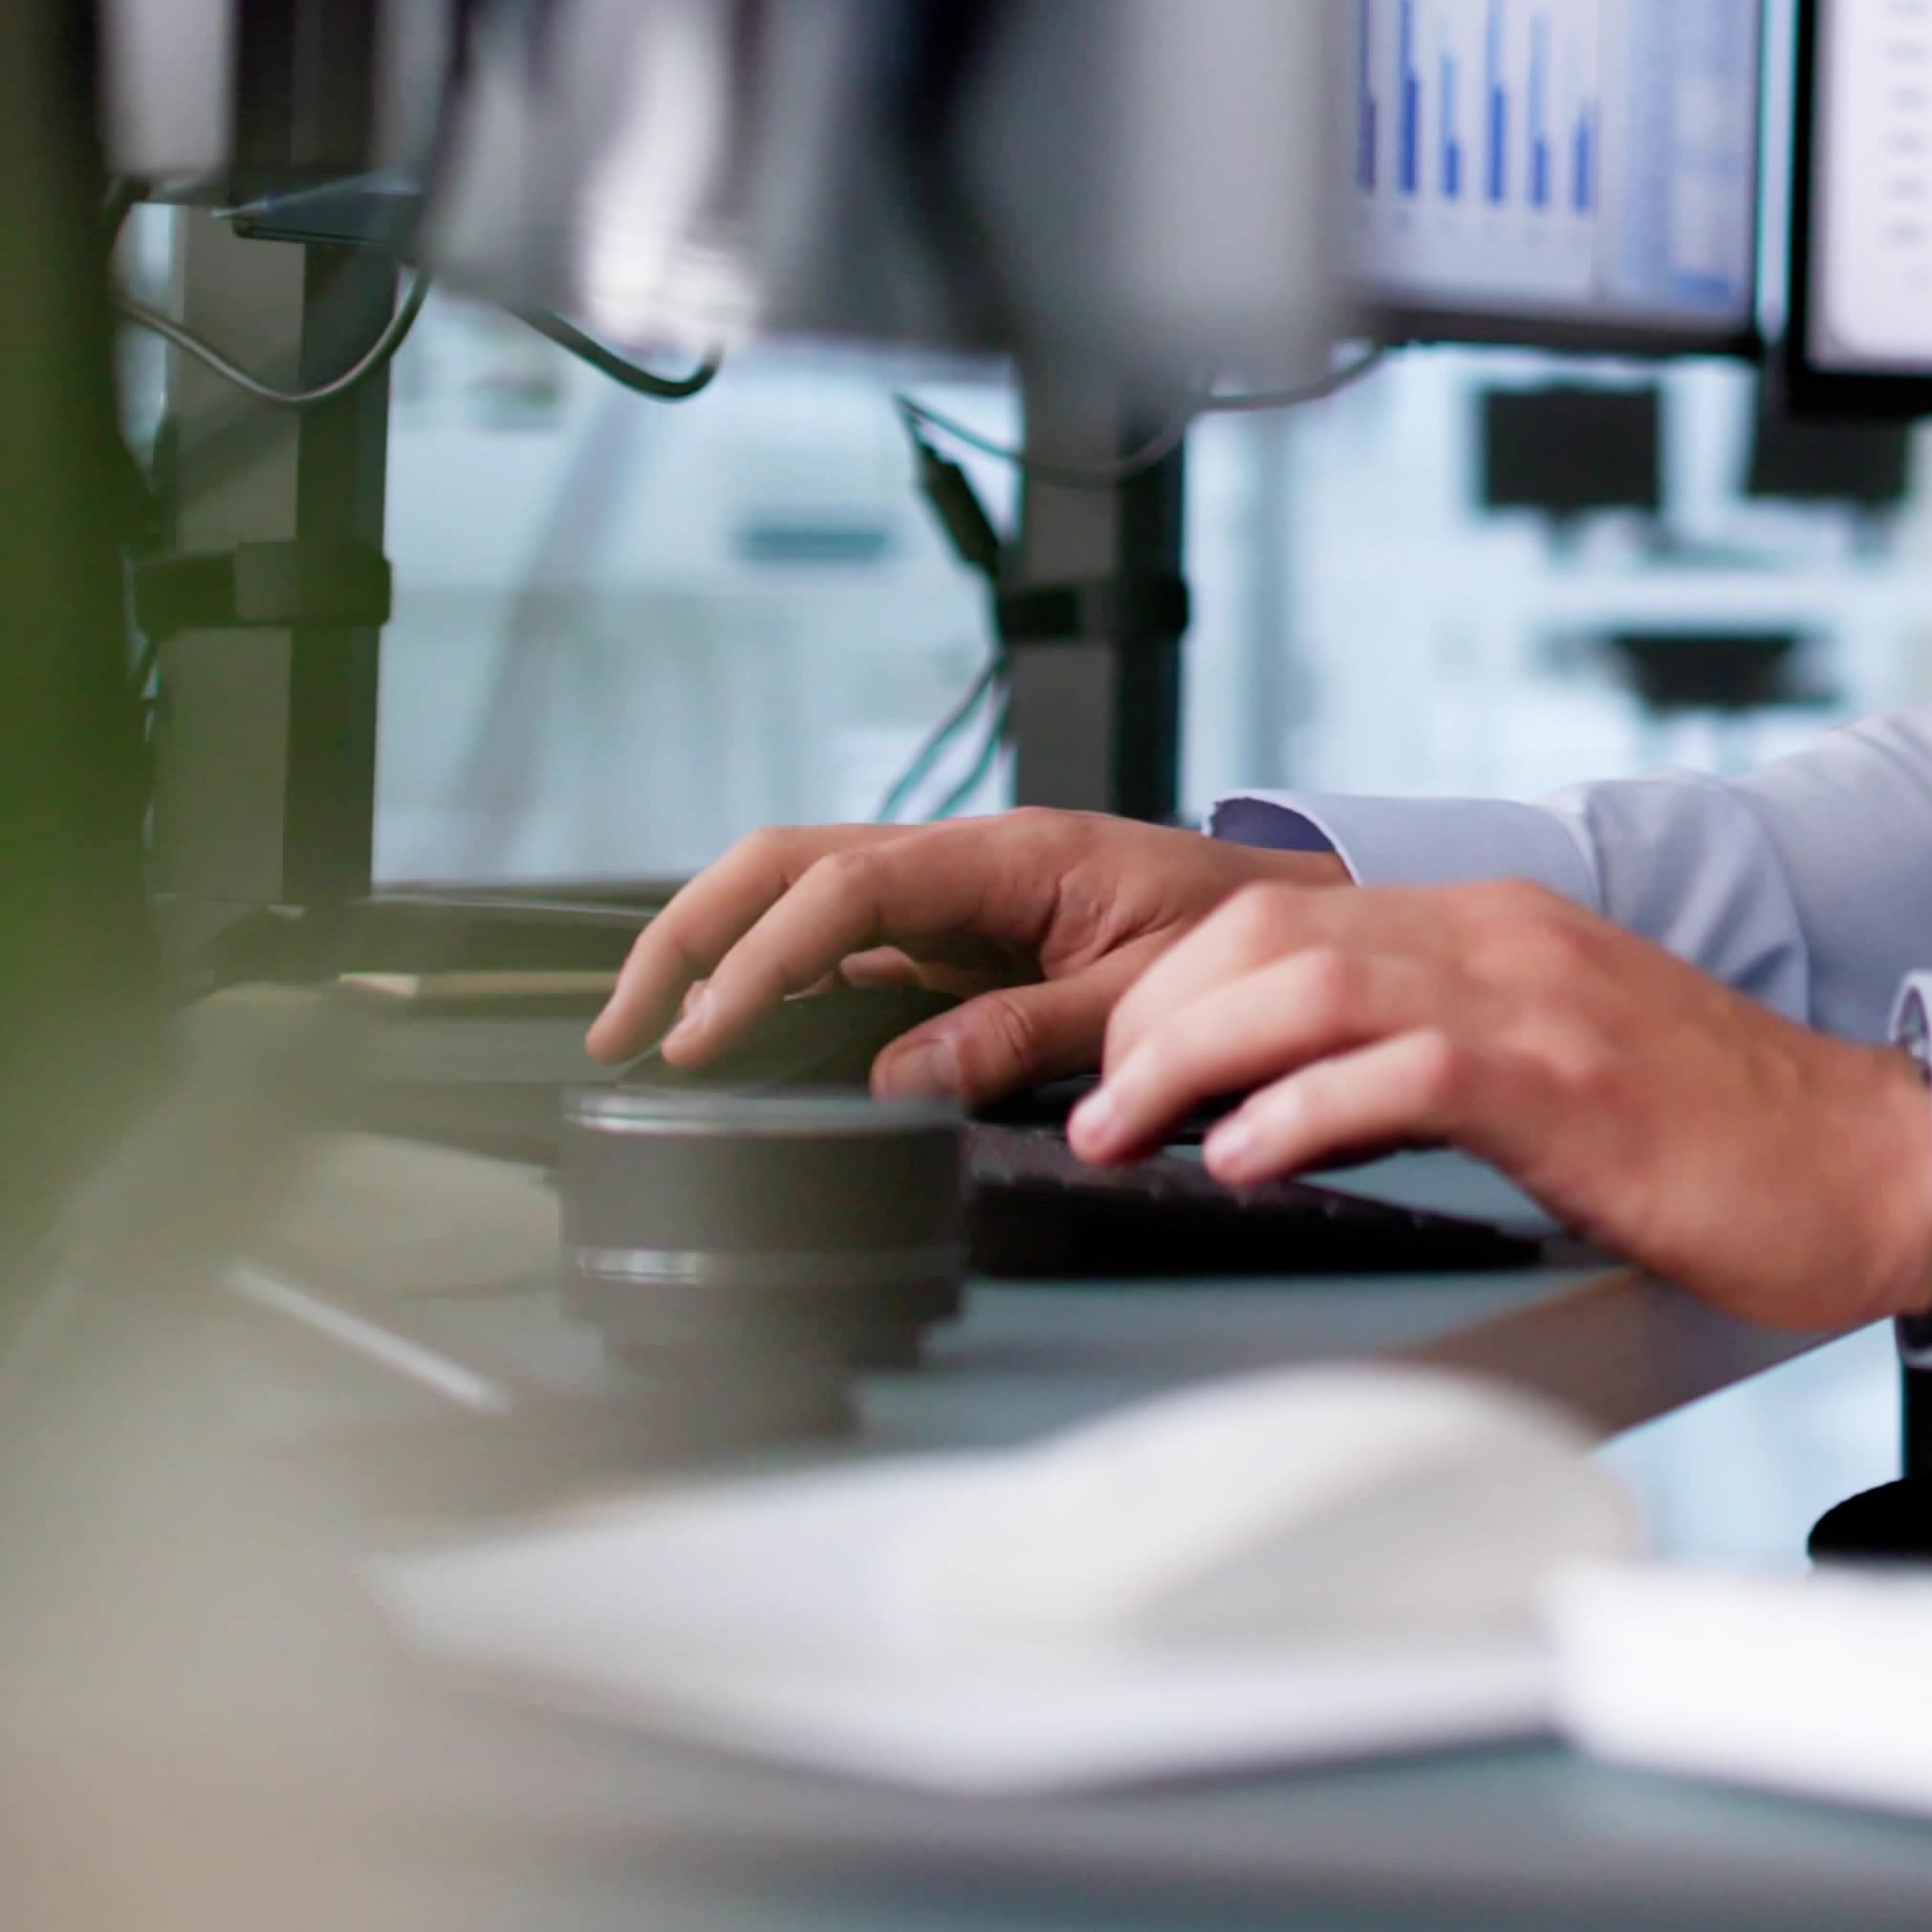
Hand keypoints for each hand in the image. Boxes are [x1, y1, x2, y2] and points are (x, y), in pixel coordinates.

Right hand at [589, 809, 1347, 1094]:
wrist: (1308, 926)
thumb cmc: (1248, 944)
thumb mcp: (1150, 999)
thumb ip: (1027, 1034)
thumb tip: (896, 1076)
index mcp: (1010, 856)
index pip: (845, 888)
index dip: (759, 961)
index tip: (702, 1040)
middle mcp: (966, 865)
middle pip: (787, 866)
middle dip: (692, 935)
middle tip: (623, 1030)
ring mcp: (956, 901)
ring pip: (802, 900)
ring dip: (720, 957)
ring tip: (651, 1042)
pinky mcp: (960, 942)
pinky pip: (847, 951)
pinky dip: (778, 990)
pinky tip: (736, 1047)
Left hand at [1078, 879, 1931, 1333]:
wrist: (1876, 1167)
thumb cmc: (1729, 1144)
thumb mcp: (1565, 1067)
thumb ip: (1451, 1058)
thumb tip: (1307, 1108)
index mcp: (1499, 928)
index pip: (1285, 914)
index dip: (1175, 984)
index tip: (1119, 1064)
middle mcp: (1506, 937)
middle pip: (1267, 929)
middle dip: (1150, 1015)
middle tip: (1094, 1107)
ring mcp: (1539, 1000)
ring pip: (1308, 981)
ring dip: (1187, 1059)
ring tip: (1125, 1134)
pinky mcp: (1569, 1081)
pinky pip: (1400, 1069)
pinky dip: (1297, 1110)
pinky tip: (1244, 1159)